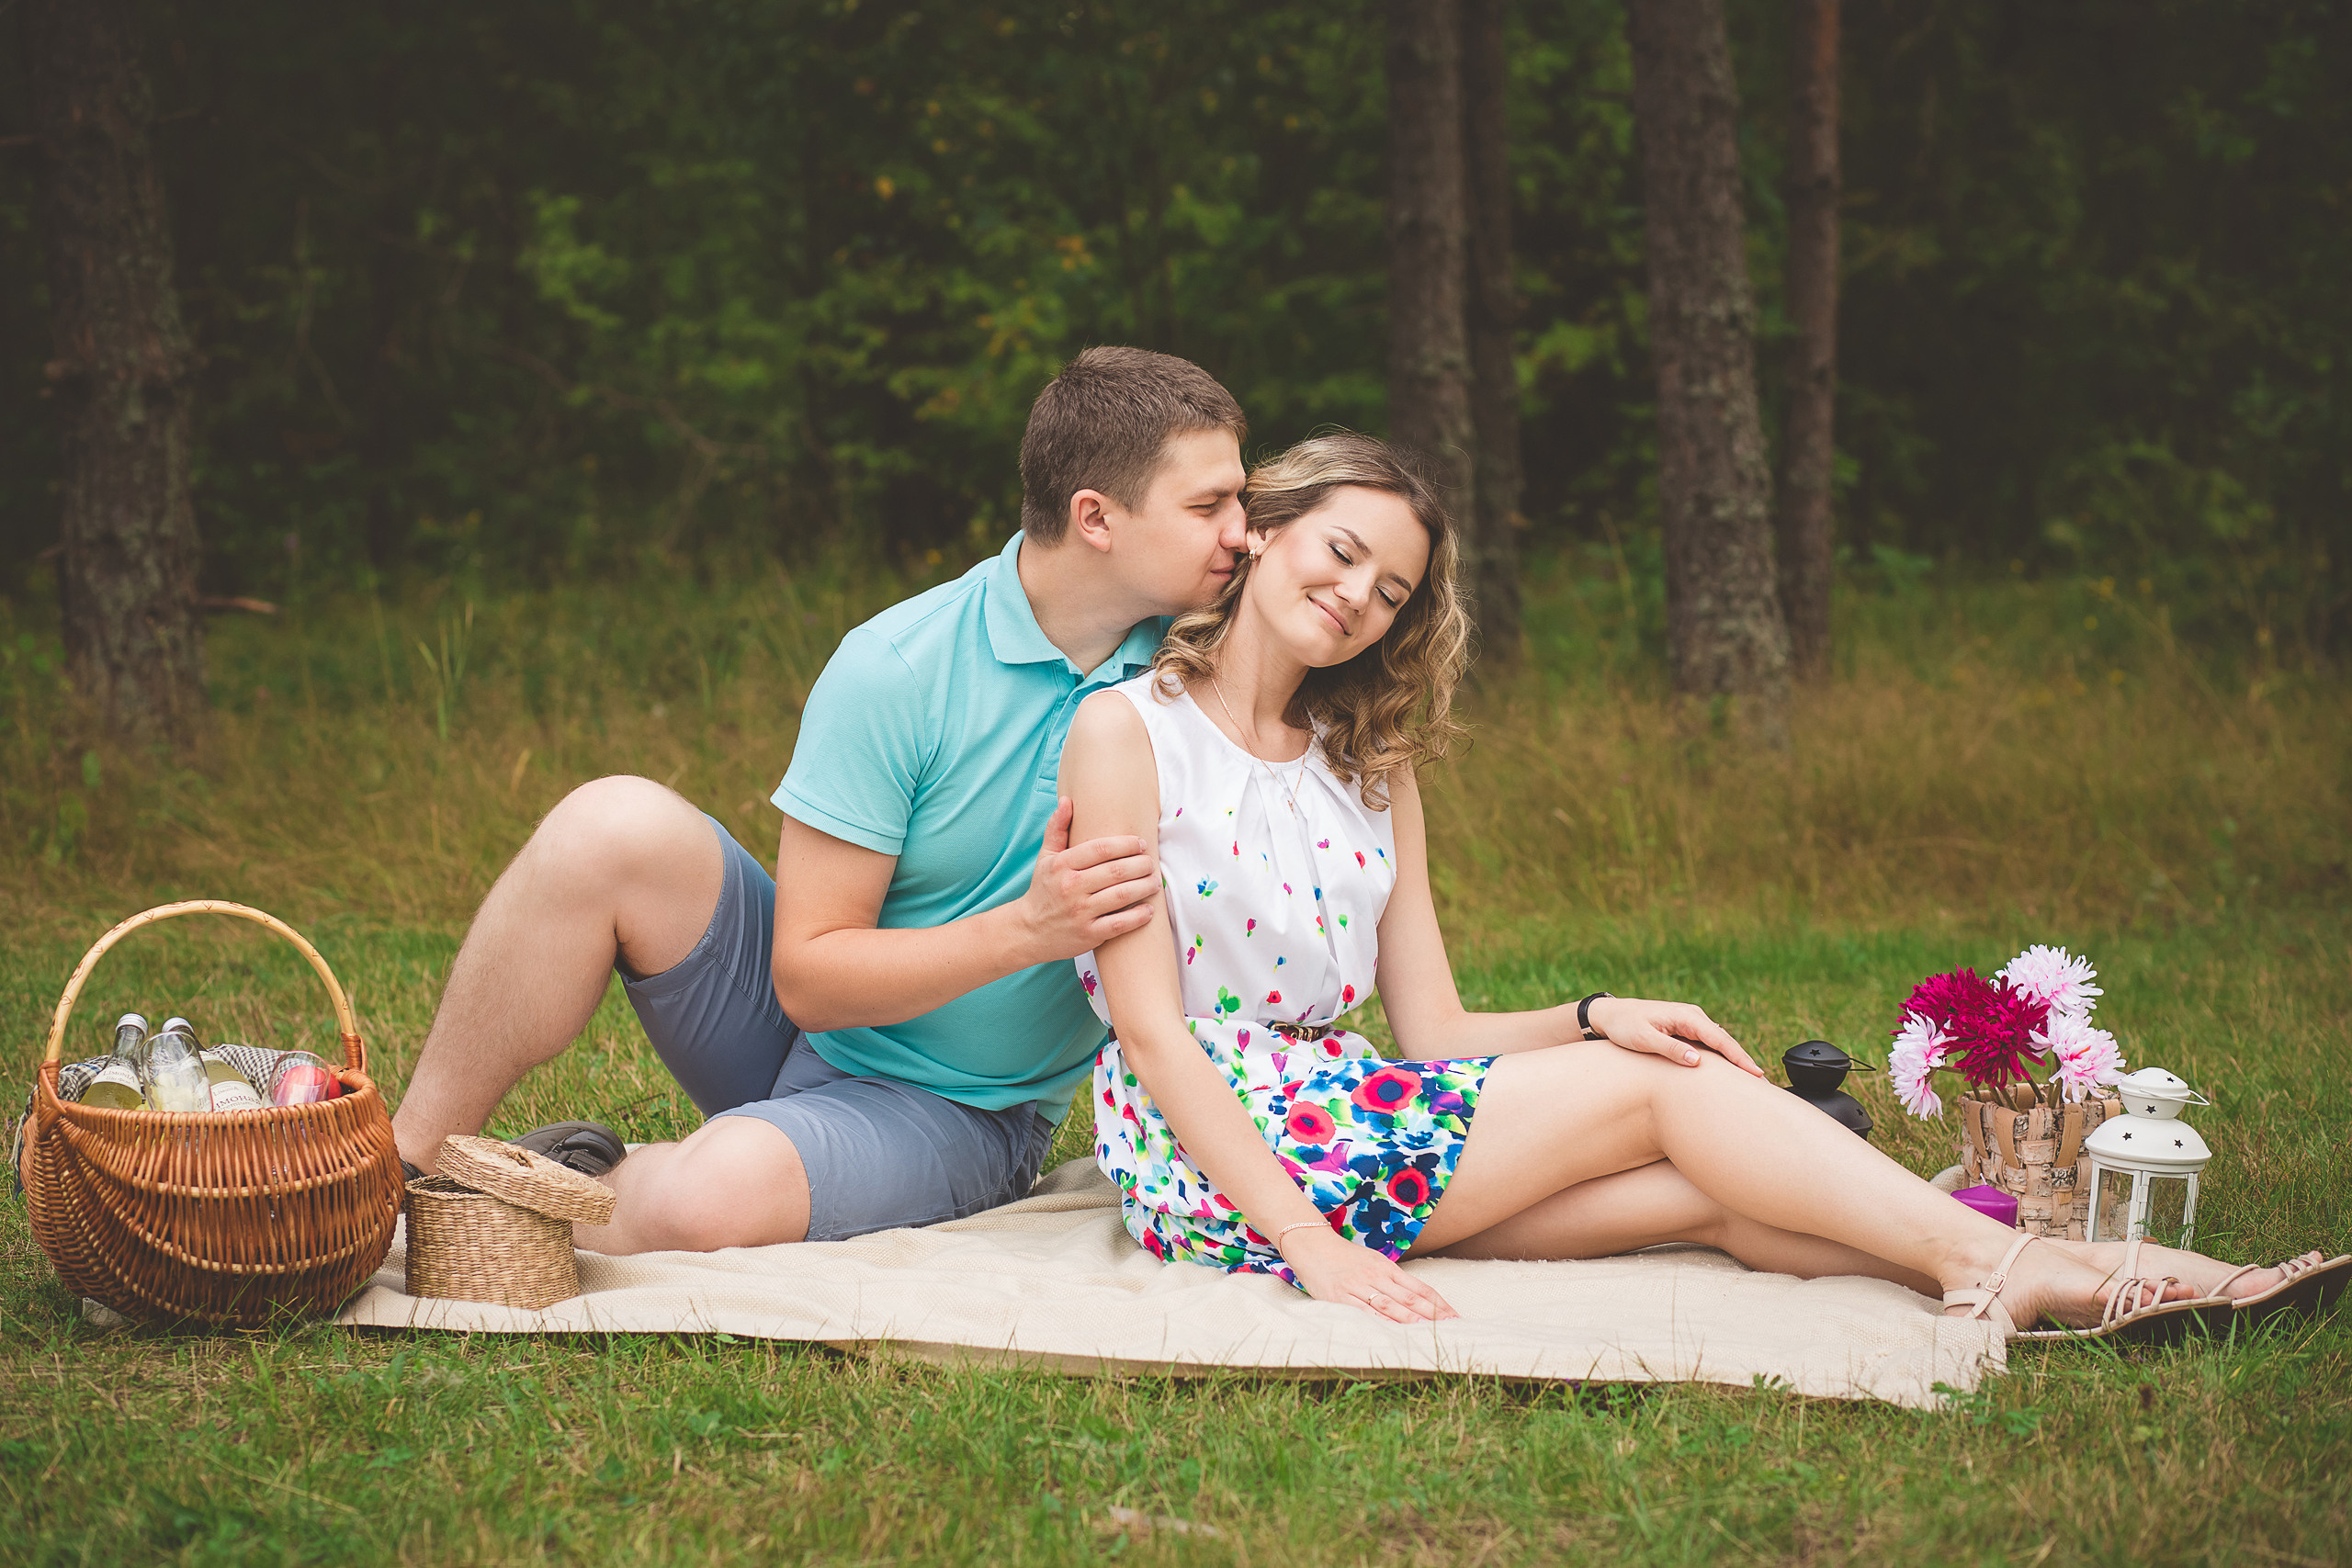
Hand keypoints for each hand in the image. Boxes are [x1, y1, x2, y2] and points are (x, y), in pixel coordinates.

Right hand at [1012, 798, 1160, 962]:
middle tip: (1151, 863)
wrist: (1029, 931)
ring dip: (1144, 887)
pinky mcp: (1088, 935)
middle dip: (1141, 865)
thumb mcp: (1046, 857)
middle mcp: (1071, 887)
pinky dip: (1138, 916)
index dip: (1125, 844)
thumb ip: (1057, 828)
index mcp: (1062, 865)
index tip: (1141, 843)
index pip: (1100, 849)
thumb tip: (1067, 800)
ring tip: (1155, 882)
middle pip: (1116, 871)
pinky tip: (1149, 909)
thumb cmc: (1044, 889)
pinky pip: (1119, 924)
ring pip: (1121, 896)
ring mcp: (1080, 912)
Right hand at [1281, 1227, 1457, 1322]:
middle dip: (1433, 1316)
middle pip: (1410, 1299)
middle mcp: (1376, 1276)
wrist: (1311, 1245)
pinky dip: (1380, 1324)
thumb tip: (1417, 1299)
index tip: (1456, 1317)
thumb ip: (1392, 1280)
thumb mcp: (1373, 1262)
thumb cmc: (1345, 1256)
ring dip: (1412, 1320)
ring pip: (1390, 1306)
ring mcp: (1358, 1287)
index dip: (1440, 1304)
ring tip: (1430, 1333)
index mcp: (1387, 1268)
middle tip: (1453, 1329)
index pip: (1420, 1288)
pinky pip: (1364, 1313)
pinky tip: (1393, 1334)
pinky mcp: (1340, 1298)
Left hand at [1586, 995, 1764, 1075]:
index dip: (1740, 1058)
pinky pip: (1710, 1043)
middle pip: (1725, 1041)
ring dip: (1735, 1058)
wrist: (1610, 1014)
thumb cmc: (1623, 1026)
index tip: (1756, 1074)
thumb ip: (1670, 1048)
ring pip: (1719, 1042)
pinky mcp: (1686, 1028)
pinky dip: (1722, 1055)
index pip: (1720, 1039)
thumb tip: (1697, 1060)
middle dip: (1744, 1060)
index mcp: (1686, 1016)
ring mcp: (1690, 1021)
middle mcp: (1693, 1016)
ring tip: (1752, 1079)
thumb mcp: (1644, 1039)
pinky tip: (1731, 1069)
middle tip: (1763, 1083)